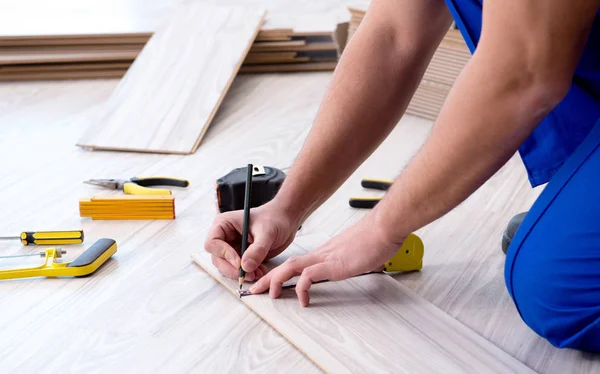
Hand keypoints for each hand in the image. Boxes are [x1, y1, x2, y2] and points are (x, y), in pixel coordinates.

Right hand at [204, 202, 298, 280]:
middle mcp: (224, 237)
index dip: (223, 254)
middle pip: (217, 258)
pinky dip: (248, 274)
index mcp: (224, 224)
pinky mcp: (241, 257)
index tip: (239, 263)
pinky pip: (239, 270)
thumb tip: (245, 267)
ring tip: (257, 273)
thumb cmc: (274, 218)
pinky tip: (260, 272)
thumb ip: (257, 250)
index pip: (212, 243)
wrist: (286, 221)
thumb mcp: (267, 232)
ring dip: (240, 274)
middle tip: (247, 275)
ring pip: (227, 267)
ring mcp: (232, 248)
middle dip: (231, 269)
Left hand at [249, 214, 403, 305]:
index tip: (272, 283)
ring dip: (276, 280)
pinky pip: (308, 277)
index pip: (297, 262)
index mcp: (326, 252)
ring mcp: (326, 258)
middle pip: (287, 264)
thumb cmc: (377, 238)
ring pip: (291, 267)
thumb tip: (357, 266)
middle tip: (255, 289)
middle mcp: (321, 253)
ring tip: (269, 295)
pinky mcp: (333, 265)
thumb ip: (353, 260)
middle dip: (268, 277)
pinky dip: (301, 288)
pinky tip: (303, 300)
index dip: (281, 272)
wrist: (385, 227)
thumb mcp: (359, 253)